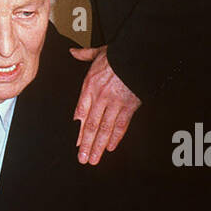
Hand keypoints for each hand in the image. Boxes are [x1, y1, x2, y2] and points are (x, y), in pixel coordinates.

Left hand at [71, 45, 140, 162]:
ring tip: (94, 159)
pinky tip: (110, 147)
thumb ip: (84, 55)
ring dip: (98, 146)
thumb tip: (72, 52)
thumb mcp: (98, 53)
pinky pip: (121, 125)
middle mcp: (100, 97)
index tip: (76, 143)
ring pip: (104, 129)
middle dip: (86, 144)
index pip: (80, 113)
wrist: (137, 55)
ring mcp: (115, 103)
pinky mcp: (129, 106)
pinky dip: (115, 137)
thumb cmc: (117, 55)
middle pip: (91, 125)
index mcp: (90, 86)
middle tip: (83, 159)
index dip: (78, 130)